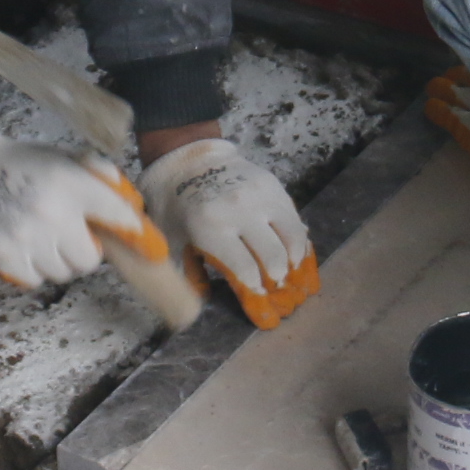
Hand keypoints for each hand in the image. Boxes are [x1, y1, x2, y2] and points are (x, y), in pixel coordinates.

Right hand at [0, 131, 157, 287]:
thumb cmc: (19, 167)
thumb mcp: (62, 158)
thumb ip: (98, 174)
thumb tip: (131, 203)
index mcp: (73, 184)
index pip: (120, 218)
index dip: (134, 234)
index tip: (146, 246)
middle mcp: (54, 213)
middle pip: (89, 260)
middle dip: (82, 252)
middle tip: (68, 238)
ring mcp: (29, 238)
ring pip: (61, 272)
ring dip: (56, 261)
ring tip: (40, 239)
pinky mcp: (6, 258)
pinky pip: (35, 280)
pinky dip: (32, 270)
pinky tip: (22, 248)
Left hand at [139, 138, 316, 326]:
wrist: (186, 159)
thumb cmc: (175, 205)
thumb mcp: (171, 241)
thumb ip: (187, 275)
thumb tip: (200, 310)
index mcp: (211, 227)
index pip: (246, 269)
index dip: (256, 291)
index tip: (259, 299)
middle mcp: (240, 211)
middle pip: (274, 257)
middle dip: (279, 281)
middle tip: (278, 290)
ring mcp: (260, 196)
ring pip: (292, 238)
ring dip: (294, 261)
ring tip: (290, 273)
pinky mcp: (273, 185)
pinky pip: (294, 218)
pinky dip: (297, 239)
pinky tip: (293, 253)